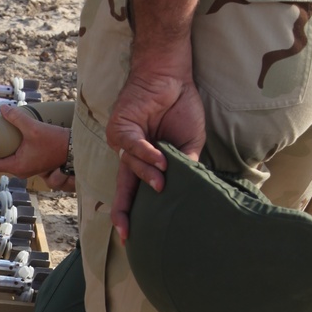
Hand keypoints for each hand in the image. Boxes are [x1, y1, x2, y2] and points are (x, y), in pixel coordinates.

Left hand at [0, 103, 70, 183]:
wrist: (74, 148)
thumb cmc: (55, 141)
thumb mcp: (34, 128)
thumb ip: (17, 118)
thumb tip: (2, 108)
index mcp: (17, 166)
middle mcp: (20, 171)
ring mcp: (27, 169)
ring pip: (7, 160)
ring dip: (2, 149)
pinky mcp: (32, 165)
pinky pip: (16, 158)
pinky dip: (11, 149)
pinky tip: (12, 137)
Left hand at [107, 54, 205, 243]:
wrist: (172, 76)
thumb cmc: (181, 107)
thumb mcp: (190, 143)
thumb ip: (186, 166)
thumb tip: (187, 191)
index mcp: (144, 160)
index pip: (135, 190)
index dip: (133, 212)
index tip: (130, 236)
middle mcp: (129, 153)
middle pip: (123, 186)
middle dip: (124, 209)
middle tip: (126, 232)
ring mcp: (122, 140)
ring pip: (132, 166)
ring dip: (149, 175)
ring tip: (163, 182)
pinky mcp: (121, 126)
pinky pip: (132, 146)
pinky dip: (146, 154)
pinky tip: (161, 159)